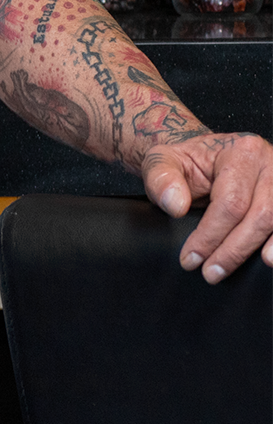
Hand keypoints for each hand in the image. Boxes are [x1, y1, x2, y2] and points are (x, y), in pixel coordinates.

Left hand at [143, 132, 272, 281]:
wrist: (203, 156)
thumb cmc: (185, 161)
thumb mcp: (162, 161)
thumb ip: (161, 178)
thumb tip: (176, 206)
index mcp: (241, 151)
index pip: (231, 202)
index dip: (211, 235)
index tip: (190, 258)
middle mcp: (270, 164)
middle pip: (262, 215)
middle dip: (234, 250)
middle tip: (210, 272)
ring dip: (262, 249)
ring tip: (240, 269)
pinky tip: (270, 258)